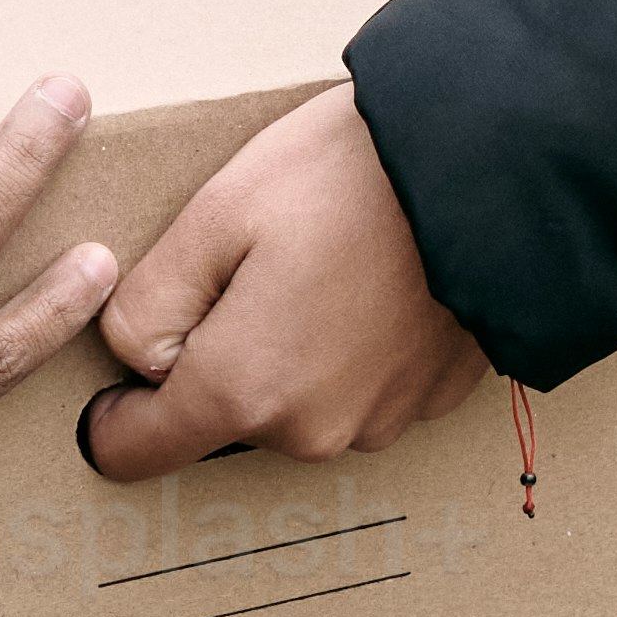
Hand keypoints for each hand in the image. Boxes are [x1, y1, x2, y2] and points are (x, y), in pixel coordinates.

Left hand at [78, 79, 484, 479]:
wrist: (501, 166)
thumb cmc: (355, 176)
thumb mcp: (218, 213)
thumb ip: (148, 302)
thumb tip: (136, 356)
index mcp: (244, 390)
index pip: (135, 450)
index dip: (115, 408)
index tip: (134, 357)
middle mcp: (311, 431)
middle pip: (222, 416)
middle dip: (219, 353)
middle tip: (256, 263)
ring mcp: (378, 422)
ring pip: (292, 402)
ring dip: (290, 350)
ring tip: (325, 262)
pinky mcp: (428, 401)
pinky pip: (356, 388)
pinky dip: (351, 347)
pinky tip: (373, 280)